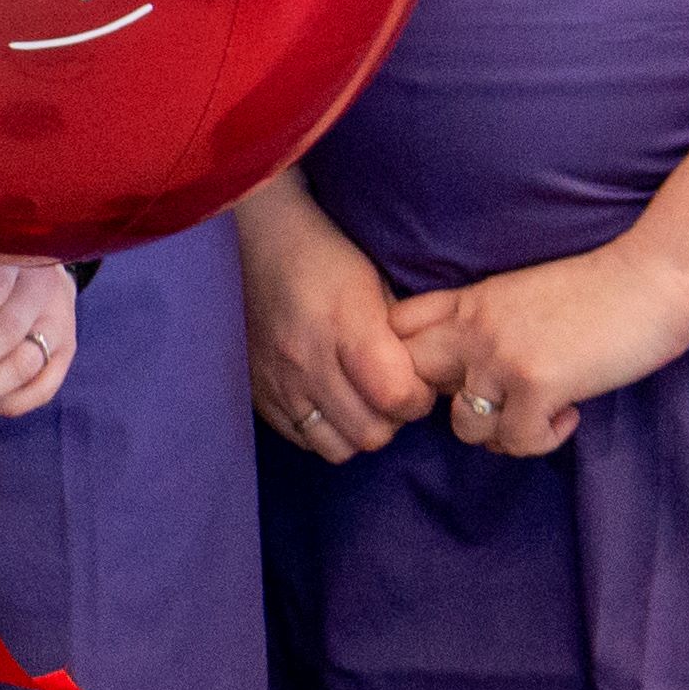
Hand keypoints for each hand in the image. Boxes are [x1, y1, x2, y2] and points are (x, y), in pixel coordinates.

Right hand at [237, 177, 440, 461]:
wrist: (258, 244)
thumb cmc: (328, 260)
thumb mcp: (379, 287)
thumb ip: (403, 339)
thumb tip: (430, 380)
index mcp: (346, 326)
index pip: (396, 396)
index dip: (418, 399)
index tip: (417, 383)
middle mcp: (308, 360)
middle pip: (369, 432)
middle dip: (391, 419)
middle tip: (390, 393)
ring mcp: (278, 381)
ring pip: (335, 446)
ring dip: (355, 430)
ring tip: (359, 403)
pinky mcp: (258, 392)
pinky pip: (301, 439)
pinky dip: (322, 429)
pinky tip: (328, 403)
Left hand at [387, 242, 688, 461]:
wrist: (658, 276)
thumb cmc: (604, 288)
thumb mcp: (525, 292)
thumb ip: (488, 321)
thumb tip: (471, 373)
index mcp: (470, 300)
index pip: (396, 329)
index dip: (407, 359)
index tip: (451, 374)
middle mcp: (473, 328)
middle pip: (409, 379)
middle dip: (441, 403)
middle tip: (490, 407)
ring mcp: (501, 357)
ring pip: (461, 425)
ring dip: (498, 432)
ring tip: (536, 416)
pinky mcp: (537, 384)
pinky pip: (514, 441)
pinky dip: (541, 439)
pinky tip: (569, 416)